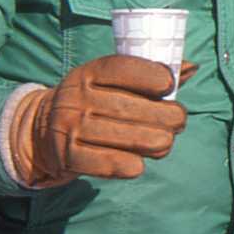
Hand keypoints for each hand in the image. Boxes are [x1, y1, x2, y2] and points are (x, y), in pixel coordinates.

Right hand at [7, 55, 188, 188]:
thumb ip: (151, 75)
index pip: (120, 68)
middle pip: (127, 106)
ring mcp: (70, 128)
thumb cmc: (92, 102)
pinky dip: (126, 165)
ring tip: (166, 143)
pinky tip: (139, 164)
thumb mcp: (110, 82)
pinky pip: (103, 163)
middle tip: (179, 120)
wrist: (41, 131)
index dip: (149, 75)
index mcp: (88, 73)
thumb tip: (192, 68)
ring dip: (152, 142)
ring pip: (120, 136)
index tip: (170, 84)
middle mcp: (76, 98)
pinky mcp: (67, 157)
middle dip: (162, 115)